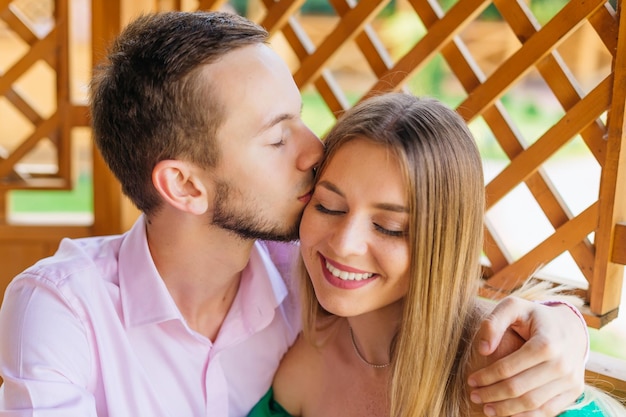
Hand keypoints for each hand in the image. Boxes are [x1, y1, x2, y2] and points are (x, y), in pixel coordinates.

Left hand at [468, 296, 585, 416]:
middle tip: (474, 396)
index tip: (471, 380)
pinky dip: (526, 416)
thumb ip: (494, 322)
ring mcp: (570, 380)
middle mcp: (562, 364)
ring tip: (487, 408)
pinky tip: (508, 413)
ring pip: (532, 403)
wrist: (570, 327)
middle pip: (519, 389)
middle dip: (492, 395)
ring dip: (506, 409)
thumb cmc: (534, 317)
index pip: (508, 368)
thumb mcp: (513, 307)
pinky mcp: (574, 391)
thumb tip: (482, 350)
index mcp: (546, 343)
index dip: (486, 377)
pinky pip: (548, 411)